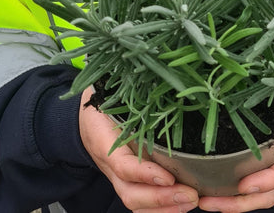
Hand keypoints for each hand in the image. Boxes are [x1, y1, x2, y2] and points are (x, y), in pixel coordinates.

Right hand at [79, 89, 198, 212]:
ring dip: (164, 209)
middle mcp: (111, 165)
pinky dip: (161, 209)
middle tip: (191, 194)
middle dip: (161, 199)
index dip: (144, 173)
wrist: (82, 119)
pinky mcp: (128, 182)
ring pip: (136, 203)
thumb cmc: (100, 102)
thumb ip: (128, 89)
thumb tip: (154, 74)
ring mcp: (118, 177)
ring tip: (191, 202)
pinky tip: (182, 205)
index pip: (124, 166)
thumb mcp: (108, 93)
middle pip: (132, 194)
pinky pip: (141, 203)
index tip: (168, 176)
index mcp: (105, 141)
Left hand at [198, 68, 273, 212]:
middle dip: (240, 204)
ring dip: (238, 203)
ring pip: (269, 194)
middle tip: (207, 202)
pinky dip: (246, 191)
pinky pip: (269, 183)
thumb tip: (267, 54)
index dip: (267, 179)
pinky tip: (221, 188)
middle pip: (273, 193)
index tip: (243, 184)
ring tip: (207, 201)